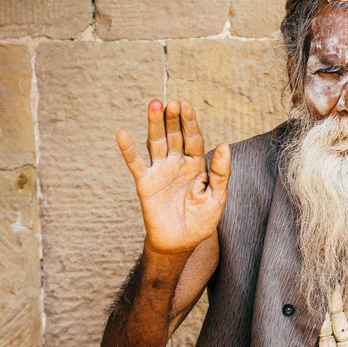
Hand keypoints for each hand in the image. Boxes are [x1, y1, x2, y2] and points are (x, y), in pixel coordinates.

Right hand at [116, 99, 230, 254]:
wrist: (179, 244)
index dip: (189, 122)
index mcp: (196, 165)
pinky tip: (122, 133)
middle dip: (173, 119)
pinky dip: (128, 149)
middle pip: (174, 136)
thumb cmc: (201, 221)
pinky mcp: (145, 183)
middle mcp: (177, 163)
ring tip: (154, 105)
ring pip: (156, 143)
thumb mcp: (217, 198)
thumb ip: (221, 172)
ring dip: (154, 125)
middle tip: (171, 102)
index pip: (193, 138)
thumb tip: (224, 145)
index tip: (186, 105)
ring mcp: (160, 171)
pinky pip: (135, 163)